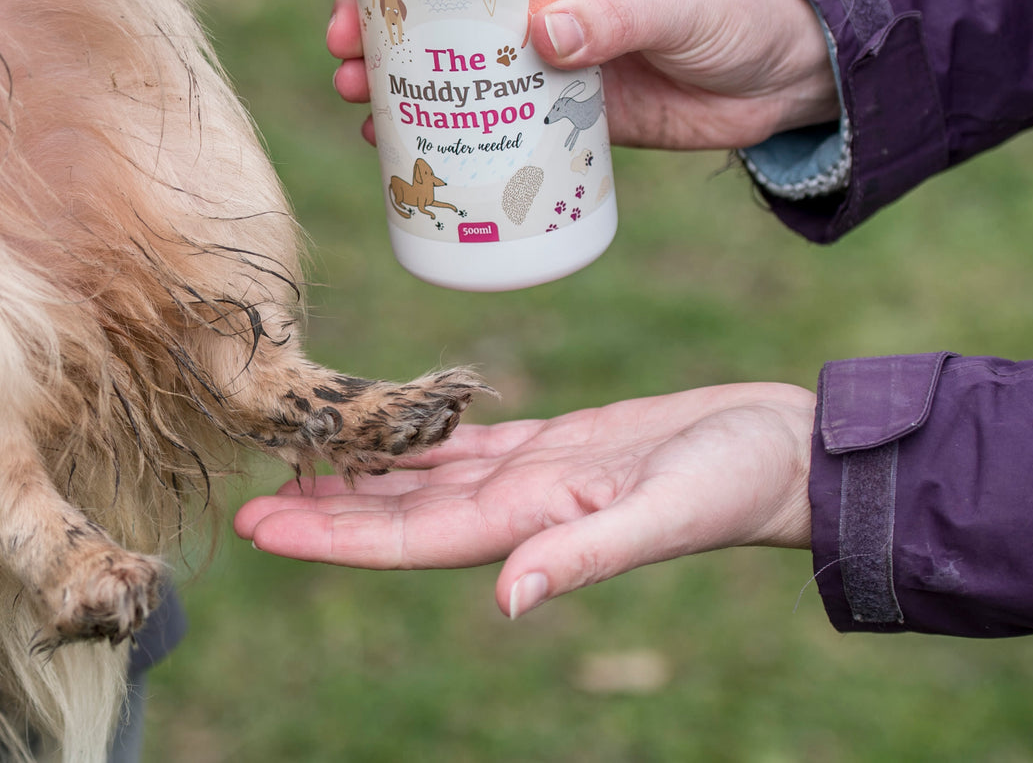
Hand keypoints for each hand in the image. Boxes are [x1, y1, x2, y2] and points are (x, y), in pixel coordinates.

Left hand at [234, 382, 814, 618]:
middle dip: (323, 507)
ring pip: (422, 478)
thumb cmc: (736, 480)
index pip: (405, 538)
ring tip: (298, 458)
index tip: (259, 523)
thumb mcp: (662, 513)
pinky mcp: (556, 444)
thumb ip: (584, 555)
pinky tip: (383, 429)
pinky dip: (418, 439)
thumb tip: (507, 603)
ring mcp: (532, 477)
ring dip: (361, 473)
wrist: (784, 451)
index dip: (330, 534)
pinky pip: (466, 444)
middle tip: (248, 490)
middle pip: (397, 513)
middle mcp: (516, 507)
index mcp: (528, 524)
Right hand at [325, 0, 838, 149]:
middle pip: (443, 5)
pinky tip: (401, 147)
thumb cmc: (736, 14)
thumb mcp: (677, 4)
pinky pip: (492, 123)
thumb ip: (617, 19)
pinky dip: (447, 134)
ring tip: (356, 96)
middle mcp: (542, 1)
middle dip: (383, 20)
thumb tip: (543, 36)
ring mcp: (547, 60)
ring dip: (400, 79)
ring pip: (456, 66)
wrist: (787, 80)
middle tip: (342, 43)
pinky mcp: (563, 115)